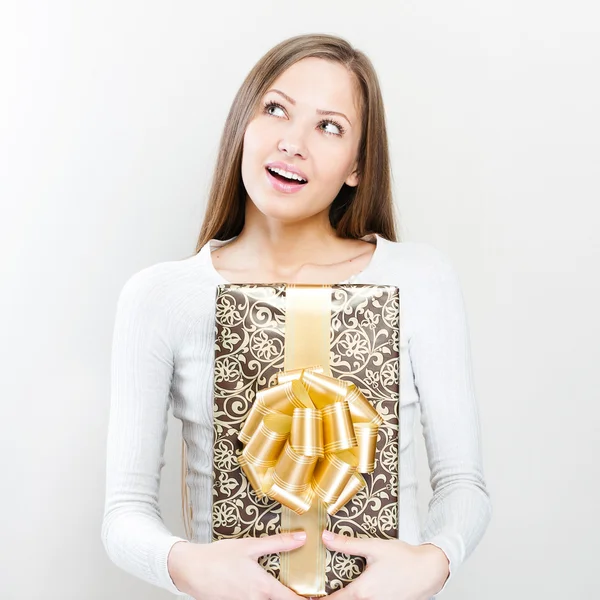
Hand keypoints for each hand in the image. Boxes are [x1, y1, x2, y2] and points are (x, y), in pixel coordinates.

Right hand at [167, 532, 307, 599]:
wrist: (190, 570)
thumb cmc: (218, 557)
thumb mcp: (250, 546)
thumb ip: (278, 543)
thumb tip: (302, 538)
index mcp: (263, 588)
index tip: (319, 598)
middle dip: (290, 597)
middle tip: (303, 591)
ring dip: (275, 596)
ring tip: (283, 588)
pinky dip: (262, 597)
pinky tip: (261, 587)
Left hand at [322, 530, 449, 599]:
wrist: (430, 571)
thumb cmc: (404, 559)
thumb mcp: (373, 547)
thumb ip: (347, 544)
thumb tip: (325, 537)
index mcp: (361, 592)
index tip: (303, 597)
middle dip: (327, 599)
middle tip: (313, 593)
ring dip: (342, 598)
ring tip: (330, 590)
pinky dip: (355, 598)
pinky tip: (351, 590)